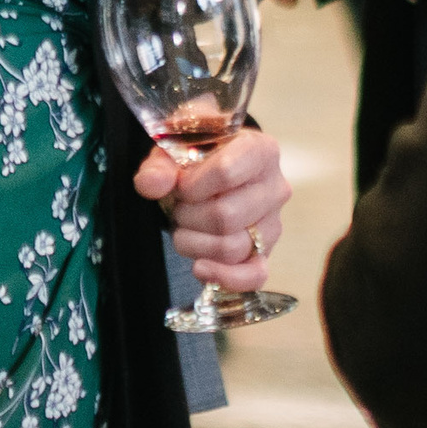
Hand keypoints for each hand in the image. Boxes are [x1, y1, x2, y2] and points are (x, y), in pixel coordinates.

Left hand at [134, 125, 287, 291]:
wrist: (210, 175)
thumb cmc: (196, 159)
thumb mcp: (174, 151)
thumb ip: (160, 165)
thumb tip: (150, 184)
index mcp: (261, 150)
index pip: (226, 172)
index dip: (191, 185)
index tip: (179, 185)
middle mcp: (276, 188)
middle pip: (226, 216)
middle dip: (188, 215)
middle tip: (178, 207)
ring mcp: (273, 224)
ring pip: (232, 247)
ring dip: (194, 243)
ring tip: (183, 228)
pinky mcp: (265, 253)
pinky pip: (254, 276)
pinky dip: (223, 277)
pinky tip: (199, 268)